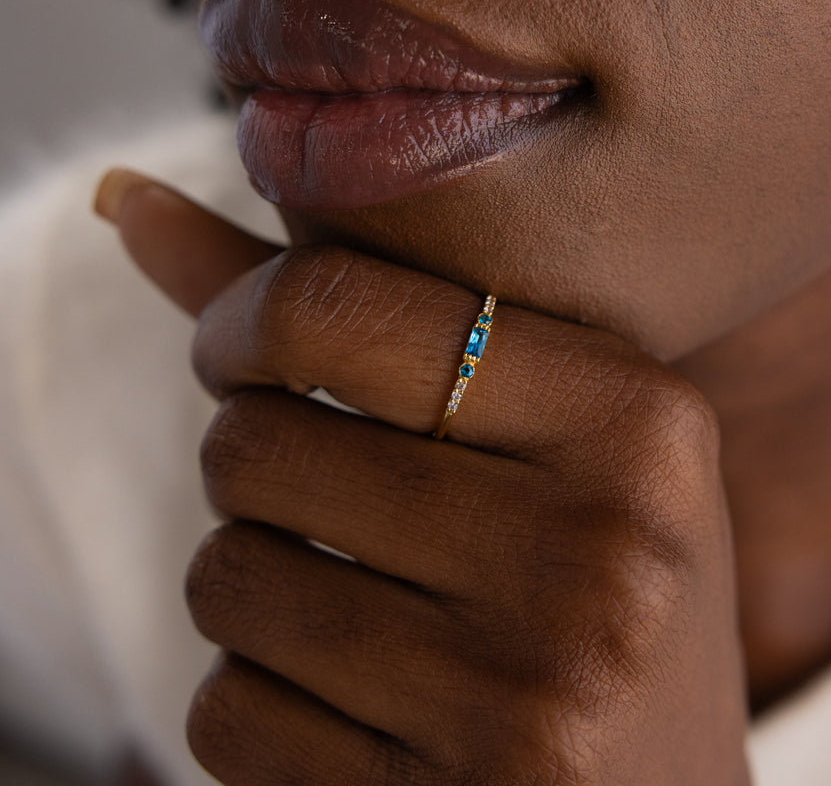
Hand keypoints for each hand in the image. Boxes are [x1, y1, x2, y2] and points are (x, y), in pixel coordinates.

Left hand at [98, 170, 751, 785]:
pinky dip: (257, 696)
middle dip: (249, 460)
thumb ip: (340, 311)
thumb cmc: (588, 581)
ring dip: (250, 579)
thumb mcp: (535, 431)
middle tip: (318, 487)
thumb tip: (121, 196)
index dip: (238, 323)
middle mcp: (598, 547)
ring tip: (357, 599)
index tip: (239, 355)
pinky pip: (226, 712)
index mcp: (633, 418)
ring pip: (224, 580)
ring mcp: (529, 690)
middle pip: (255, 444)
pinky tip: (358, 704)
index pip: (334, 308)